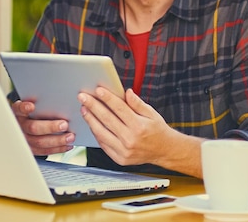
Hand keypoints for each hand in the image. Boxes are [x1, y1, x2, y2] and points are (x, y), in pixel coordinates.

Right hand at [11, 100, 74, 155]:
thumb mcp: (34, 104)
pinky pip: (45, 151)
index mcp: (19, 112)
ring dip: (57, 140)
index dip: (24, 108)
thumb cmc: (34, 111)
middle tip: (64, 124)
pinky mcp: (32, 149)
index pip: (19, 109)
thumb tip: (61, 100)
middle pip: (33, 128)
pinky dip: (58, 148)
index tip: (32, 106)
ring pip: (39, 142)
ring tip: (70, 137)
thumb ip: (42, 103)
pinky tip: (68, 145)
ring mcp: (25, 139)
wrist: (26, 123)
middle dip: (50, 127)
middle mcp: (20, 126)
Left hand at [78, 87, 202, 176]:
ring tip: (84, 108)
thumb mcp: (152, 114)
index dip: (108, 98)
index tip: (98, 90)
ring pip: (101, 133)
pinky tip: (91, 123)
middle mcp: (131, 139)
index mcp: (139, 126)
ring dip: (90, 119)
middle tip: (82, 97)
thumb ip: (137, 103)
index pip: (120, 109)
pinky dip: (96, 133)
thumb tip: (126, 92)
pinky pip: (103, 144)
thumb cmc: (157, 130)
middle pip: (107, 119)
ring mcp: (124, 151)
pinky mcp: (120, 159)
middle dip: (93, 106)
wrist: (164, 151)